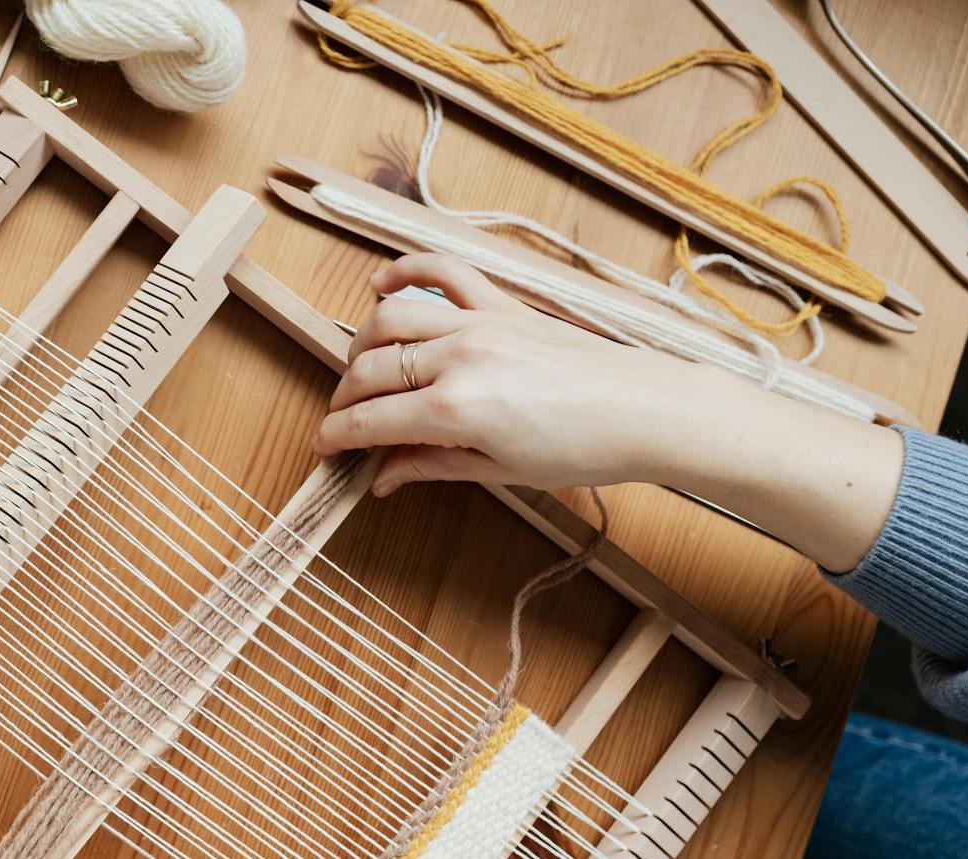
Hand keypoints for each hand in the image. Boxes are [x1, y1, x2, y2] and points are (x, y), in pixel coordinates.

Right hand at [319, 253, 903, 572]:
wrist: (644, 411)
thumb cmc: (582, 448)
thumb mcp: (499, 470)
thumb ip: (431, 466)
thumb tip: (383, 477)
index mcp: (455, 410)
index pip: (369, 420)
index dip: (336, 436)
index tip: (323, 448)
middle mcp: (459, 358)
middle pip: (370, 370)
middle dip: (344, 398)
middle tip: (344, 419)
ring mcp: (480, 323)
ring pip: (391, 319)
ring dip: (363, 344)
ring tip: (360, 369)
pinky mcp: (502, 304)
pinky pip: (443, 272)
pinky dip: (406, 271)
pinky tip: (381, 286)